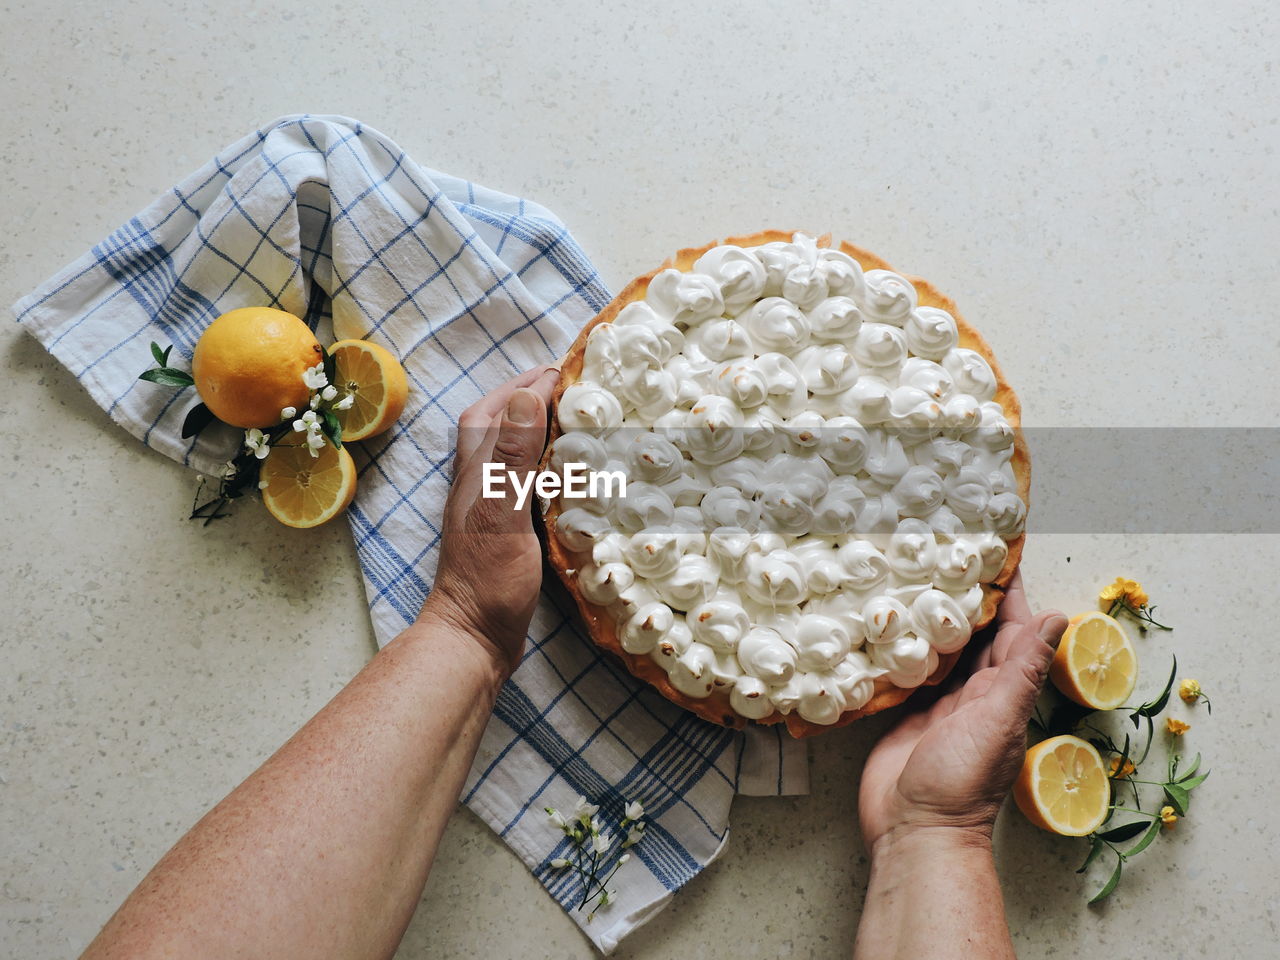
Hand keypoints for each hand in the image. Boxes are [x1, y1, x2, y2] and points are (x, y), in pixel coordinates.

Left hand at [423, 365, 559, 676]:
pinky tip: (563, 472)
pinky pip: (522, 479)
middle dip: (529, 396)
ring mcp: (489, 506)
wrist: (472, 638)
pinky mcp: (503, 529)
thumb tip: (527, 397)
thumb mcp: (503, 513)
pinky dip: (542, 463)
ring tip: (571, 416)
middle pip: (498, 423)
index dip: (531, 386)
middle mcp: (479, 481)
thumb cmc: (487, 580)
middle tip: (570, 384)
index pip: (502, 410)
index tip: (569, 369)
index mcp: (478, 470)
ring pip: (509, 450)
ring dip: (534, 426)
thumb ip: (513, 457)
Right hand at [858, 572, 1067, 853]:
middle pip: (975, 634)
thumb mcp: (999, 719)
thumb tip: (1058, 619)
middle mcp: (974, 694)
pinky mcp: (905, 714)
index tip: (1000, 554)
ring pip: (942, 648)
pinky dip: (904, 647)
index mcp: (1003, 692)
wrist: (915, 831)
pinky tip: (892, 625)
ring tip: (920, 576)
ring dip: (935, 617)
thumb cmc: (962, 781)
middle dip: (967, 596)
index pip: (1012, 631)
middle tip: (951, 552)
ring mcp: (938, 704)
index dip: (1009, 595)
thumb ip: (1023, 670)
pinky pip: (908, 671)